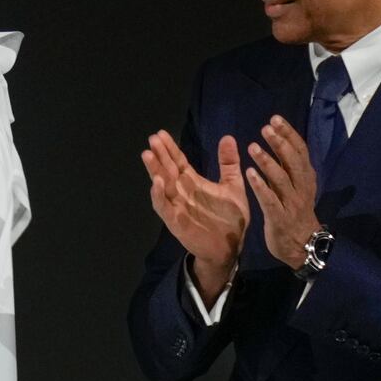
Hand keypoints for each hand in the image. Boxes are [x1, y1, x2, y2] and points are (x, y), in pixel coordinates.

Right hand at [142, 129, 248, 297]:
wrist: (230, 247)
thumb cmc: (230, 218)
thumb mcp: (233, 186)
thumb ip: (229, 163)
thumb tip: (228, 137)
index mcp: (193, 183)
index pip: (178, 162)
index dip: (170, 148)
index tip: (161, 133)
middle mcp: (181, 192)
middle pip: (168, 169)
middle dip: (160, 154)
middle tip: (153, 138)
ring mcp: (176, 206)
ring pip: (162, 185)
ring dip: (154, 170)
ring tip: (148, 154)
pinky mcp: (176, 221)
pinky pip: (164, 206)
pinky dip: (158, 195)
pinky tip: (156, 182)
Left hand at [245, 115, 322, 267]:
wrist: (302, 245)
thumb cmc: (295, 212)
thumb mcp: (297, 187)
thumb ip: (289, 166)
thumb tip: (280, 141)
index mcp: (306, 178)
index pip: (300, 151)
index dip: (289, 134)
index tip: (275, 119)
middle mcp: (301, 187)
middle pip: (292, 161)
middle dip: (280, 143)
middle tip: (266, 127)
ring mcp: (291, 202)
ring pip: (281, 178)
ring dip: (267, 161)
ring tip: (252, 146)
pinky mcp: (279, 217)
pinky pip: (269, 200)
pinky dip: (260, 186)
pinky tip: (249, 174)